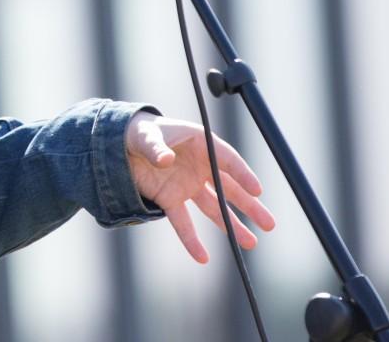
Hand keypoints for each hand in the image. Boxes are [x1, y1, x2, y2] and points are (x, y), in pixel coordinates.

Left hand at [126, 112, 275, 262]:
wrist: (119, 142)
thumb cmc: (139, 131)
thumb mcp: (145, 136)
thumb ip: (155, 147)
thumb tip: (166, 160)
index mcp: (198, 143)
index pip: (226, 159)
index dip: (242, 173)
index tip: (257, 189)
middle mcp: (198, 165)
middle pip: (228, 187)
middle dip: (249, 205)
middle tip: (269, 224)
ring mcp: (186, 184)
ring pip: (213, 207)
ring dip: (230, 224)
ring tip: (251, 243)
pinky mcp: (170, 198)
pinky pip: (183, 221)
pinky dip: (191, 239)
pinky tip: (202, 257)